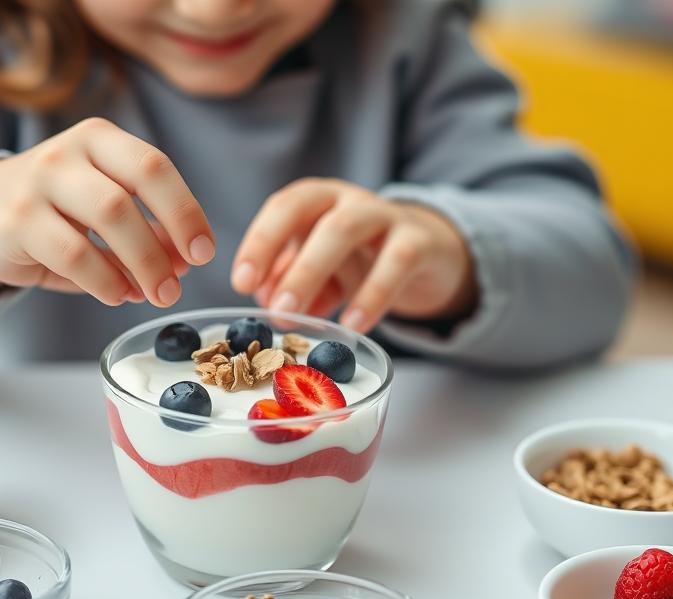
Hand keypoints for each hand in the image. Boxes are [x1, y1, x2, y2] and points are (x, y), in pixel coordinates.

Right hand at [0, 118, 214, 305]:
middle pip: (129, 196)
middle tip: (177, 286)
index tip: (204, 252)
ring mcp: (38, 183)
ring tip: (154, 295)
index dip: (185, 211)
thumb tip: (185, 261)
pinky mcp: (16, 221)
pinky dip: (103, 280)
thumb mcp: (105, 212)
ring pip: (105, 219)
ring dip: (140, 265)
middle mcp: (68, 153)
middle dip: (162, 247)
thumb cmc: (56, 213)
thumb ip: (147, 230)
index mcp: (100, 140)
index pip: (154, 167)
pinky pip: (72, 254)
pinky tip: (116, 295)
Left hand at [231, 179, 476, 332]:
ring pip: (344, 230)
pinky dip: (372, 295)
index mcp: (316, 200)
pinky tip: (354, 325)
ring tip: (297, 317)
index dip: (259, 242)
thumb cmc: (362, 260)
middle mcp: (346, 199)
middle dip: (281, 258)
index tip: (241, 282)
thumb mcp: (321, 273)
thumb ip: (290, 281)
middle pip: (306, 212)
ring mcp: (385, 215)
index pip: (282, 208)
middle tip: (270, 306)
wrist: (431, 254)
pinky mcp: (421, 241)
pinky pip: (396, 262)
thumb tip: (265, 300)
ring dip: (312, 272)